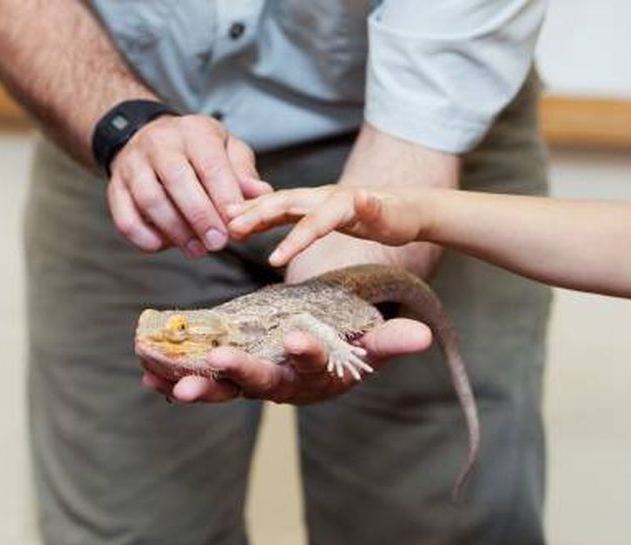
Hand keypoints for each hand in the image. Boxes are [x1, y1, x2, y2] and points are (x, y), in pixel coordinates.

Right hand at [107, 114, 271, 256]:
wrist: (147, 137)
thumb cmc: (196, 150)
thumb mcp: (226, 149)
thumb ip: (243, 171)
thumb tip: (262, 194)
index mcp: (193, 132)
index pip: (210, 164)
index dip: (224, 198)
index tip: (237, 227)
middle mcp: (160, 143)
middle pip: (176, 179)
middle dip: (200, 216)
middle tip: (218, 243)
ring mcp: (133, 165)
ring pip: (149, 199)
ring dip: (175, 230)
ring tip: (196, 250)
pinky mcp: (115, 187)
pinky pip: (124, 217)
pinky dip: (143, 237)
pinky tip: (164, 246)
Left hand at [141, 318, 431, 404]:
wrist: (318, 354)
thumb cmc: (346, 345)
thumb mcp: (368, 342)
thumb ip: (389, 340)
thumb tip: (422, 337)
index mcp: (315, 374)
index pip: (313, 364)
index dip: (306, 352)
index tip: (297, 337)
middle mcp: (281, 383)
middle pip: (259, 380)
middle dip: (238, 372)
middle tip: (219, 360)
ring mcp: (250, 380)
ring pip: (222, 386)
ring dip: (196, 384)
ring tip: (168, 382)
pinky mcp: (226, 372)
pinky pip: (199, 379)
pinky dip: (173, 379)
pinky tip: (148, 376)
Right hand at [227, 185, 427, 265]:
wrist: (404, 206)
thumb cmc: (400, 219)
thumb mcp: (395, 220)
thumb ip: (375, 211)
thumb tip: (362, 197)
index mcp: (342, 203)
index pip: (314, 221)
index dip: (293, 240)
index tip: (273, 261)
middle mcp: (324, 196)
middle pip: (286, 203)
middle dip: (258, 214)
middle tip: (229, 227)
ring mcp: (316, 199)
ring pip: (279, 203)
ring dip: (252, 211)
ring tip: (226, 222)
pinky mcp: (312, 206)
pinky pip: (281, 209)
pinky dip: (260, 214)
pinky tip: (242, 222)